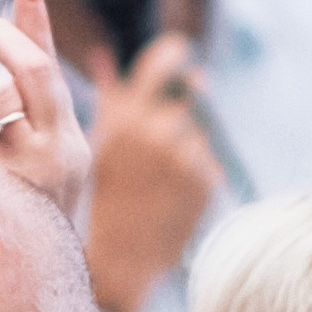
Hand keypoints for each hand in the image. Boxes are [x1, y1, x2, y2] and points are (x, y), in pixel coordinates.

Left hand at [0, 0, 93, 224]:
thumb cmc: (23, 216)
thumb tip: (3, 31)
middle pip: (28, 69)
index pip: (54, 69)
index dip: (34, 23)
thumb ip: (22, 102)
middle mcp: (54, 156)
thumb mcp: (35, 159)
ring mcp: (20, 177)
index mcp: (71, 144)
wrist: (26, 294)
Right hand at [79, 36, 223, 311]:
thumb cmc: (106, 197)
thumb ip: (110, 95)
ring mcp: (185, 156)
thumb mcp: (100, 142)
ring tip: (164, 174)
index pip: (165, 61)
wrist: (121, 258)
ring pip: (201, 128)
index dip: (175, 53)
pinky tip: (175, 191)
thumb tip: (104, 53)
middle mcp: (157, 132)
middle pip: (191, 94)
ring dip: (189, 142)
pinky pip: (210, 158)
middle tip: (165, 136)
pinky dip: (198, 169)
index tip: (180, 53)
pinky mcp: (206, 180)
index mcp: (127, 118)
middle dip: (182, 108)